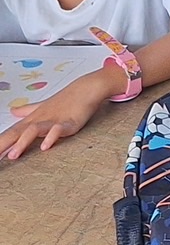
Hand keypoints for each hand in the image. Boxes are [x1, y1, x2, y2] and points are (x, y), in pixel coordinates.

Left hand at [0, 69, 117, 159]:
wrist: (87, 88)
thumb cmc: (67, 99)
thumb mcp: (43, 106)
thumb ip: (27, 110)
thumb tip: (13, 110)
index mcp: (33, 118)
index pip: (11, 132)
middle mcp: (40, 119)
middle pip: (16, 133)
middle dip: (3, 145)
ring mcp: (54, 120)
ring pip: (34, 131)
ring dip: (22, 143)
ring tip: (13, 155)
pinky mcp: (69, 122)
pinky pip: (59, 130)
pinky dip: (51, 137)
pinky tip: (46, 146)